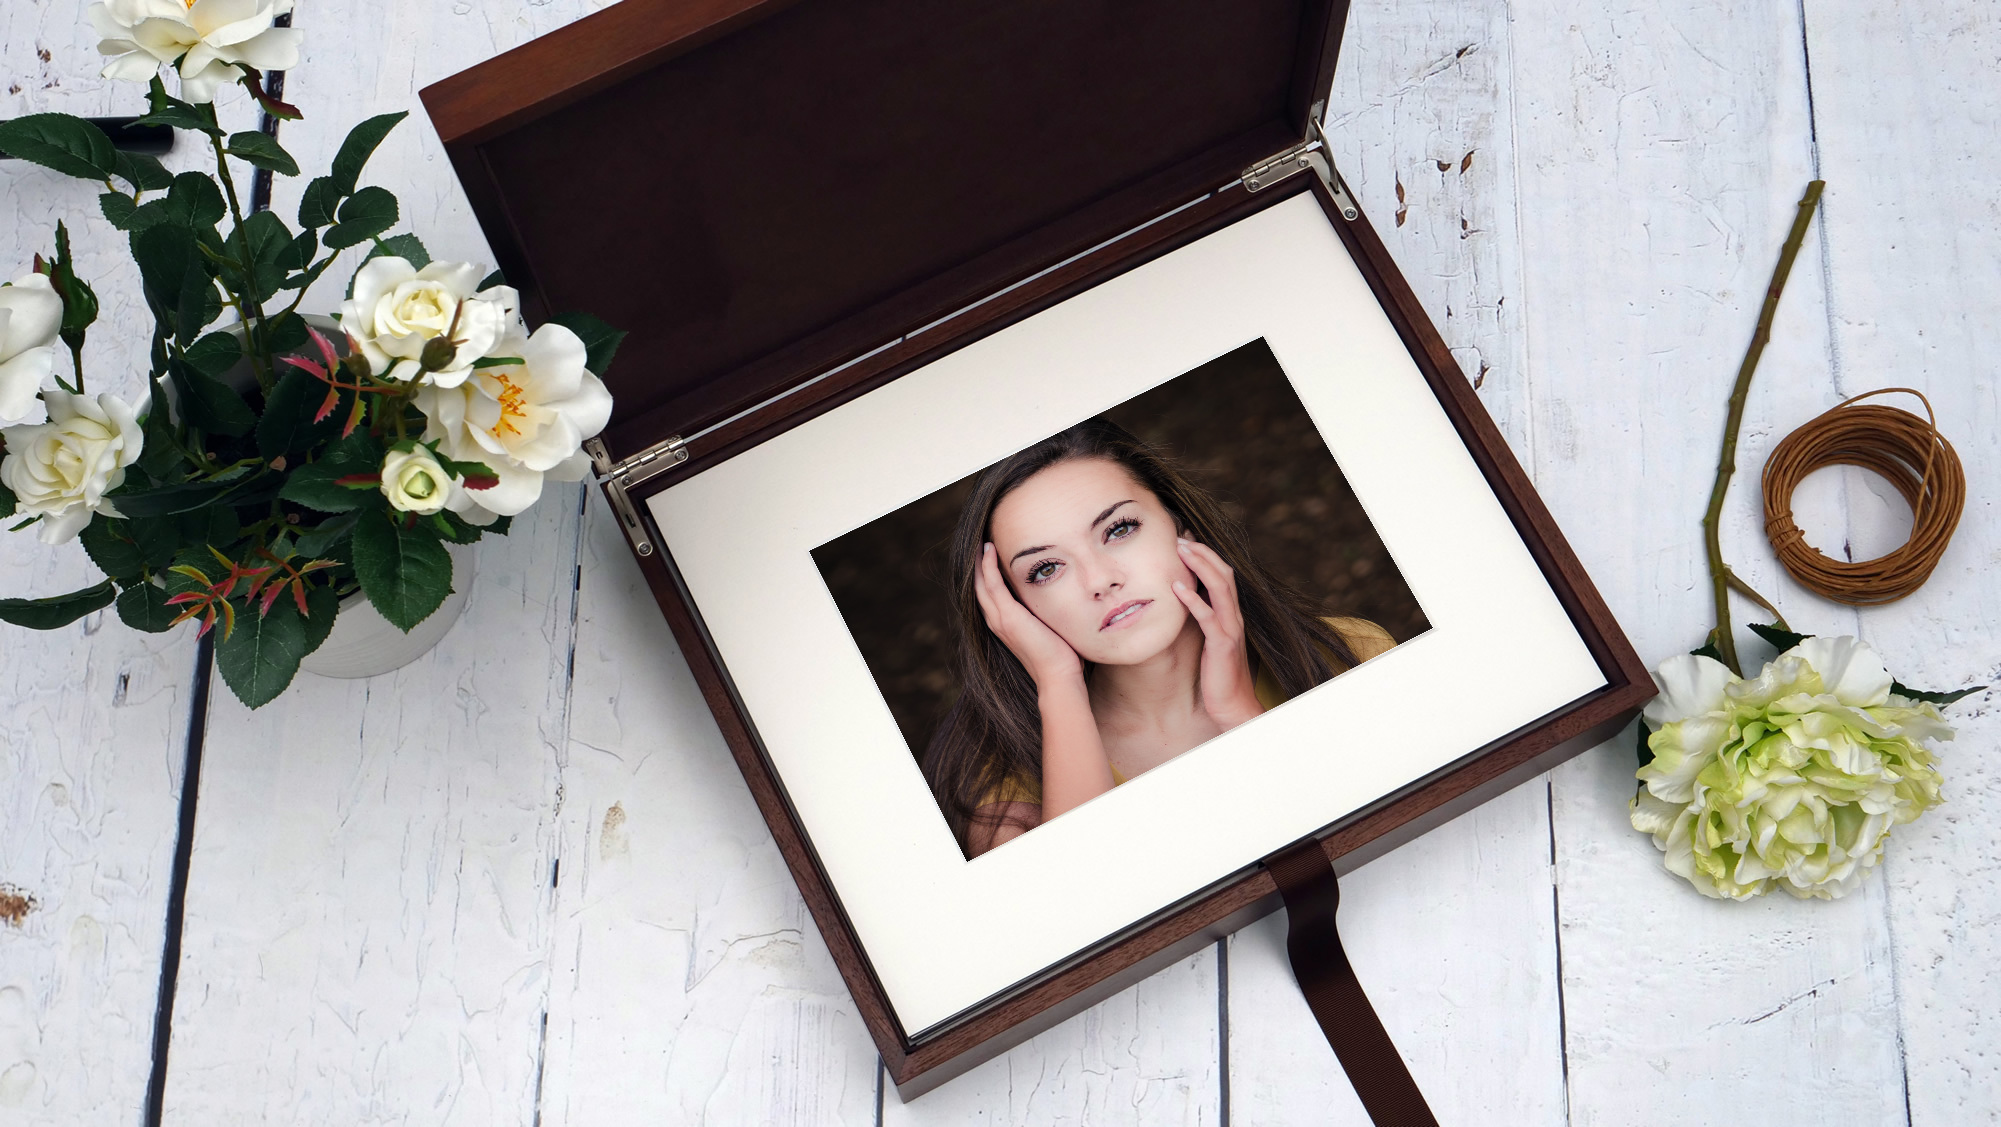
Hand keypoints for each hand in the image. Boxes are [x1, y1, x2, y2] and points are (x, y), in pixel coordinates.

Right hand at [975, 542, 1084, 689]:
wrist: (1059, 676)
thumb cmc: (1060, 656)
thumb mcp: (1049, 628)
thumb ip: (1045, 613)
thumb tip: (1058, 599)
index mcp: (1004, 624)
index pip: (988, 593)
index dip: (985, 573)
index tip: (989, 552)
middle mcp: (996, 621)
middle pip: (978, 586)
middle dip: (976, 564)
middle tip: (978, 541)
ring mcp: (999, 619)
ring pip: (980, 583)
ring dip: (978, 560)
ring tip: (980, 540)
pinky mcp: (1008, 616)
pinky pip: (992, 584)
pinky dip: (987, 566)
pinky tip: (988, 549)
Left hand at [1172, 538, 1265, 729]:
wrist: (1233, 706)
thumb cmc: (1219, 676)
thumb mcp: (1211, 642)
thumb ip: (1205, 620)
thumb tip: (1186, 602)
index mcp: (1232, 614)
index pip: (1223, 575)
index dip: (1206, 555)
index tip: (1186, 540)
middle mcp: (1235, 617)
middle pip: (1224, 573)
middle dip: (1202, 553)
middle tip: (1180, 537)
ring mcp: (1230, 629)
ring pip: (1219, 588)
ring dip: (1199, 566)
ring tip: (1180, 551)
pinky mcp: (1222, 645)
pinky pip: (1208, 617)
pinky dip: (1193, 599)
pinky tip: (1176, 588)